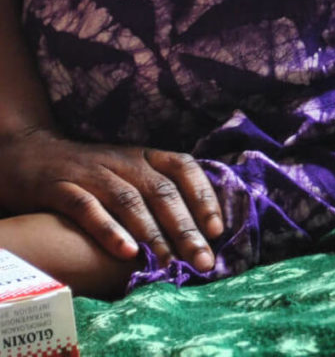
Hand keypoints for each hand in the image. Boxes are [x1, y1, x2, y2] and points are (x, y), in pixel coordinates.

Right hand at [0, 128, 223, 271]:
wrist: (34, 155)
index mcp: (146, 155)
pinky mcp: (63, 188)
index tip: (218, 229)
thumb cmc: (94, 173)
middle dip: (186, 227)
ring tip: (169, 262)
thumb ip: (160, 191)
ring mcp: (93, 172)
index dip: (204, 196)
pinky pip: (88, 208)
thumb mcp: (131, 171)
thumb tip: (202, 228)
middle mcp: (124, 161)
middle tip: (203, 259)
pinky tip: (125, 252)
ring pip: (130, 201)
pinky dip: (108, 229)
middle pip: (162, 191)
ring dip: (153, 233)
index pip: (183, 168)